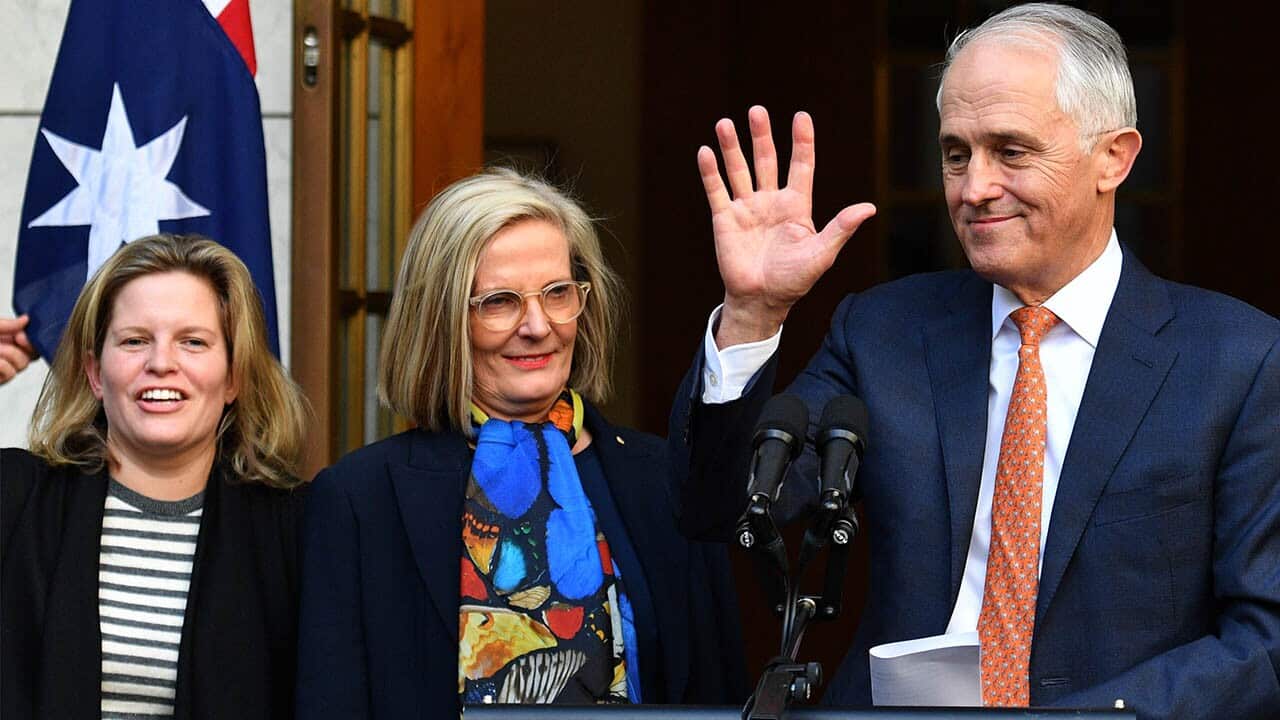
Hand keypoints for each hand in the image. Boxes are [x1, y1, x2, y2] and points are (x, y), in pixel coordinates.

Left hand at [0, 315, 37, 383]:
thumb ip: (7, 324)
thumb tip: (26, 319)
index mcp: (7, 338)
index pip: (32, 341)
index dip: (32, 339)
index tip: (22, 335)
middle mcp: (8, 353)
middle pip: (33, 354)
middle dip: (25, 347)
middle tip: (16, 339)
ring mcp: (5, 367)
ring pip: (23, 364)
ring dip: (11, 354)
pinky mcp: (1, 378)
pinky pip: (11, 373)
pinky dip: (3, 366)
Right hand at [698, 106, 874, 347]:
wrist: (761, 300)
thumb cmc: (794, 280)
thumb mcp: (821, 254)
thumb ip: (840, 228)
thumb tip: (869, 207)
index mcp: (796, 206)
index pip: (800, 166)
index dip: (802, 142)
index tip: (801, 116)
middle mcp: (770, 201)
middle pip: (766, 160)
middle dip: (761, 136)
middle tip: (756, 111)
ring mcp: (747, 208)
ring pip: (738, 170)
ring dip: (732, 147)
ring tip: (725, 123)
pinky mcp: (725, 219)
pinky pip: (717, 190)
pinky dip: (711, 172)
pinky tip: (706, 152)